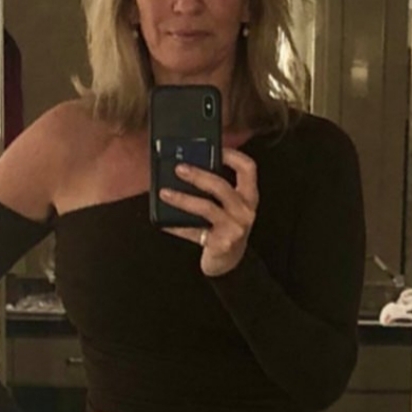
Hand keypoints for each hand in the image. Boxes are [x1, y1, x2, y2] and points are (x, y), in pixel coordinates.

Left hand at [159, 150, 258, 275]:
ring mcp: (235, 229)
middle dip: (198, 175)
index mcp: (248, 197)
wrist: (229, 263)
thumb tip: (186, 167)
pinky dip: (176, 226)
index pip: (248, 169)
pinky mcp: (221, 244)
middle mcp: (245, 212)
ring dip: (183, 199)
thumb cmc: (225, 228)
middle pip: (222, 186)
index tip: (214, 148)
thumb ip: (216, 189)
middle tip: (179, 169)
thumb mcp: (228, 207)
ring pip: (207, 208)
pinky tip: (163, 222)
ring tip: (165, 193)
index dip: (232, 155)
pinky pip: (194, 231)